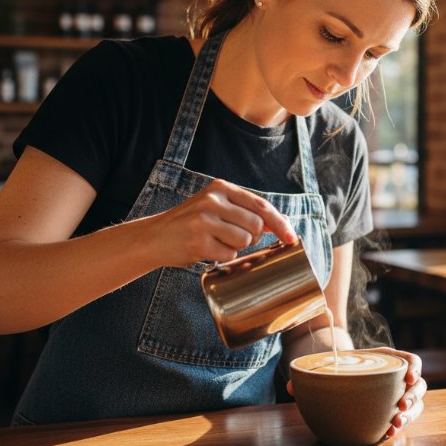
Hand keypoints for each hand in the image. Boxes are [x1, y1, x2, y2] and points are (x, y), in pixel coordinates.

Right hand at [149, 179, 296, 266]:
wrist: (154, 237)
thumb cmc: (190, 223)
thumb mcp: (215, 206)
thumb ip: (244, 210)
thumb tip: (281, 222)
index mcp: (220, 188)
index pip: (260, 204)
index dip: (279, 223)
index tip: (291, 237)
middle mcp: (212, 201)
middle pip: (256, 225)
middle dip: (252, 237)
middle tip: (231, 237)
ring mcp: (204, 221)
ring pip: (244, 241)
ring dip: (235, 248)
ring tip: (216, 242)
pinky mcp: (198, 242)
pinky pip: (229, 255)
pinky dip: (223, 257)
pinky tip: (207, 250)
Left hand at [285, 346, 425, 439]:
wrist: (341, 371)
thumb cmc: (340, 364)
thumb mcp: (331, 362)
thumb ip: (313, 372)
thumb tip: (291, 386)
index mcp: (389, 359)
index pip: (411, 360)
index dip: (415, 368)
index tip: (409, 377)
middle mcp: (398, 377)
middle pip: (418, 386)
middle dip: (413, 398)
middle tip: (401, 407)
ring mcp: (398, 395)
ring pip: (416, 405)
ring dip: (409, 416)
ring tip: (395, 425)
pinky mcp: (393, 410)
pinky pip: (404, 419)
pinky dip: (399, 427)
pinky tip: (388, 434)